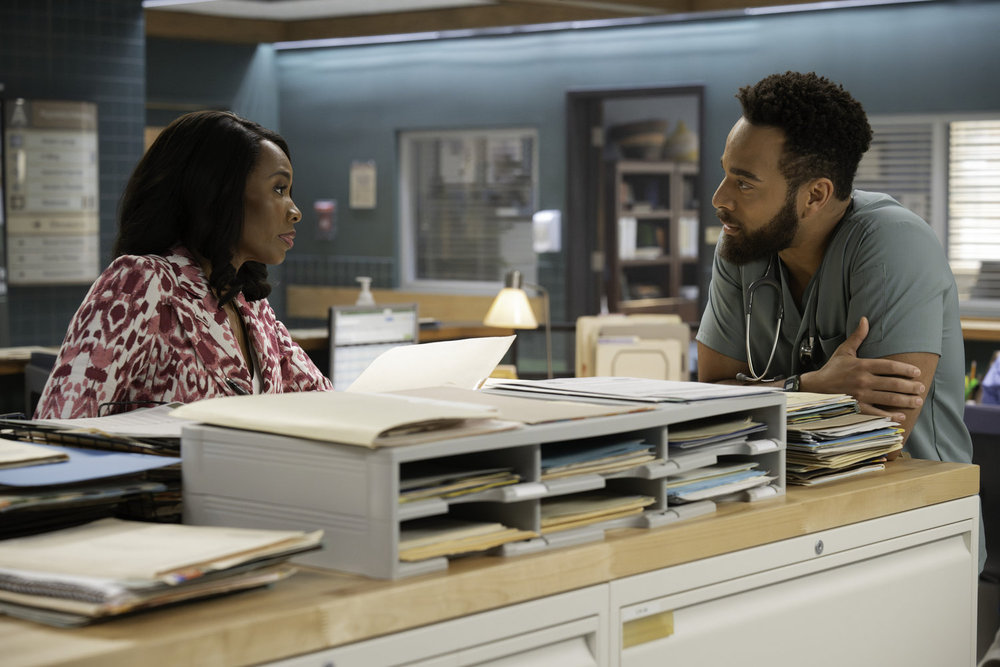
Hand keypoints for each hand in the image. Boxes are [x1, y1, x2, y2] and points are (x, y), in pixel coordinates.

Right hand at [800, 317, 924, 421]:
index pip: (889, 366)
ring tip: (917, 401)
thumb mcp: (844, 351)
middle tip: (921, 388)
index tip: (917, 372)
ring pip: (888, 398)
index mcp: (862, 365)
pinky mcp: (857, 407)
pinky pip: (876, 413)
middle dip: (910, 387)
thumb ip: (857, 337)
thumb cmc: (832, 369)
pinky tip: (901, 417)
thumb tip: (865, 319)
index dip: (905, 369)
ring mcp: (860, 395)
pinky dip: (890, 416)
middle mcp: (863, 380)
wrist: (815, 387)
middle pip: (893, 383)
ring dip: (905, 400)